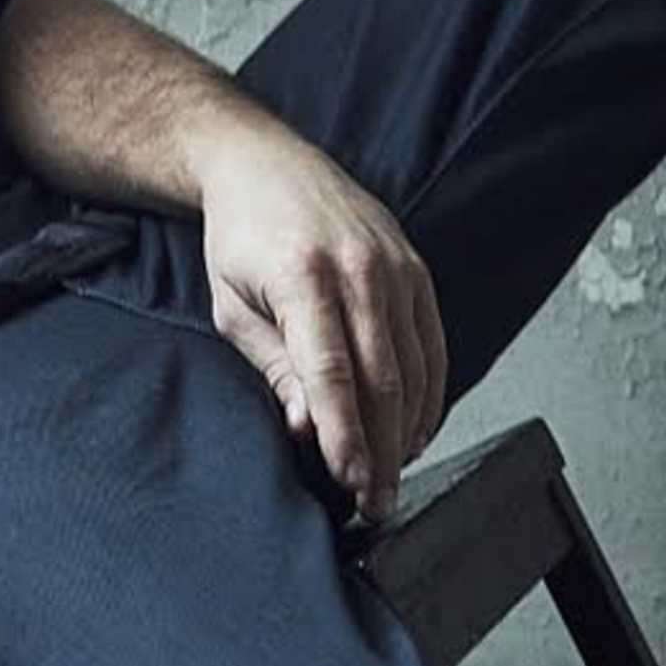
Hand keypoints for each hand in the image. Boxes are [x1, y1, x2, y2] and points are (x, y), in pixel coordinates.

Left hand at [193, 127, 445, 520]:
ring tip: (391, 479)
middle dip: (381, 450)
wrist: (265, 162)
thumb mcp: (232, 306)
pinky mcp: (417, 269)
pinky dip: (429, 394)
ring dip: (407, 431)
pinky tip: (414, 431)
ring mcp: (396, 266)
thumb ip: (273, 367)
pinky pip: (433, 344)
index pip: (332, 373)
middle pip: (383, 380)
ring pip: (415, 368)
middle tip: (375, 503)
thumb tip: (306, 430)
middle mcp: (360, 269)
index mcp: (304, 276)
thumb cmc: (240, 239)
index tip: (351, 484)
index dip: (345, 436)